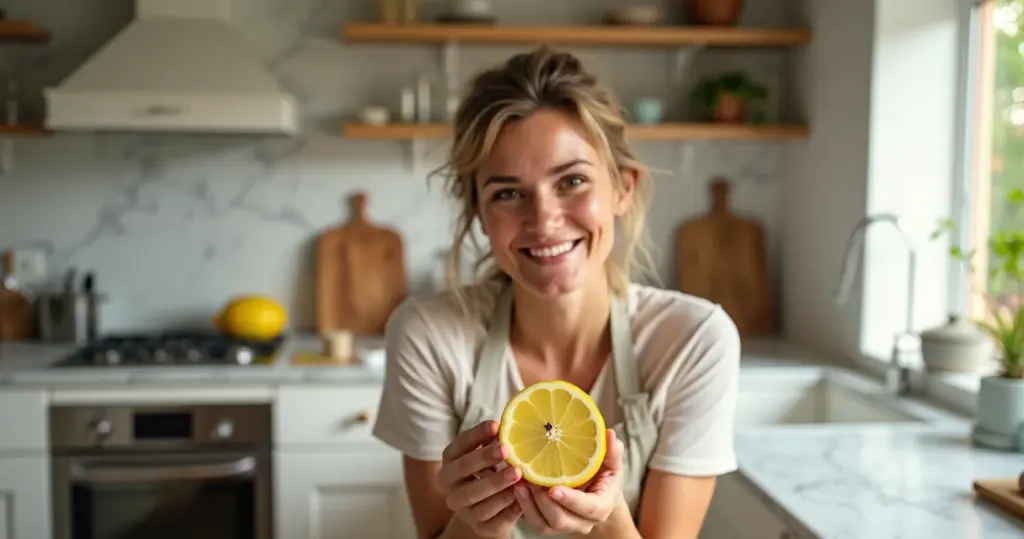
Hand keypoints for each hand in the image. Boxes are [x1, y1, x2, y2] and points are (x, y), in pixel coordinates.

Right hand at [438, 420, 523, 536]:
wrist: (485, 509)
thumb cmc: (487, 472)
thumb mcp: (486, 454)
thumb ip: (493, 441)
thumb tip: (508, 423)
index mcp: (449, 463)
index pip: (458, 446)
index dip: (476, 435)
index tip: (496, 426)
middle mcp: (450, 486)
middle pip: (463, 471)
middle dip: (484, 459)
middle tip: (507, 451)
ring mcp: (463, 509)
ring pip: (477, 499)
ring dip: (499, 487)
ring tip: (519, 475)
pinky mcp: (479, 527)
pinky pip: (493, 521)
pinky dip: (509, 510)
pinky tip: (522, 499)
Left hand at [515, 429, 624, 534]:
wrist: (597, 494)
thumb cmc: (604, 475)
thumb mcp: (611, 463)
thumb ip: (612, 451)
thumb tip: (610, 433)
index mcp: (601, 507)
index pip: (588, 508)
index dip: (571, 500)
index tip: (554, 489)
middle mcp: (583, 522)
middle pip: (561, 520)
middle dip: (543, 503)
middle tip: (530, 482)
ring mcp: (566, 526)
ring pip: (545, 524)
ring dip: (529, 505)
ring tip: (519, 484)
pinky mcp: (550, 524)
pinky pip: (535, 522)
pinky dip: (524, 507)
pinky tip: (517, 488)